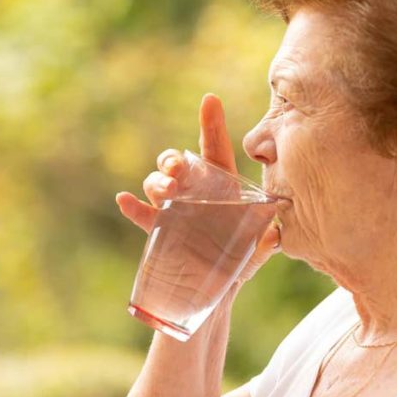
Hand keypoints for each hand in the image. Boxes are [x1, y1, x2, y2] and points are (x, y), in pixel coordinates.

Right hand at [115, 93, 280, 285]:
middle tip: (176, 167)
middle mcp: (195, 193)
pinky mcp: (159, 232)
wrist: (215, 295)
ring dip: (156, 181)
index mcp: (221, 187)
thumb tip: (272, 236)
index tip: (210, 101)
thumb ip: (263, 243)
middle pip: (178, 163)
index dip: (212, 124)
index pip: (215, 150)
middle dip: (172, 159)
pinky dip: (132, 207)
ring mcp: (174, 211)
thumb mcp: (255, 252)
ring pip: (158, 184)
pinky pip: (142, 216)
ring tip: (166, 192)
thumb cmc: (238, 263)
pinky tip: (125, 200)